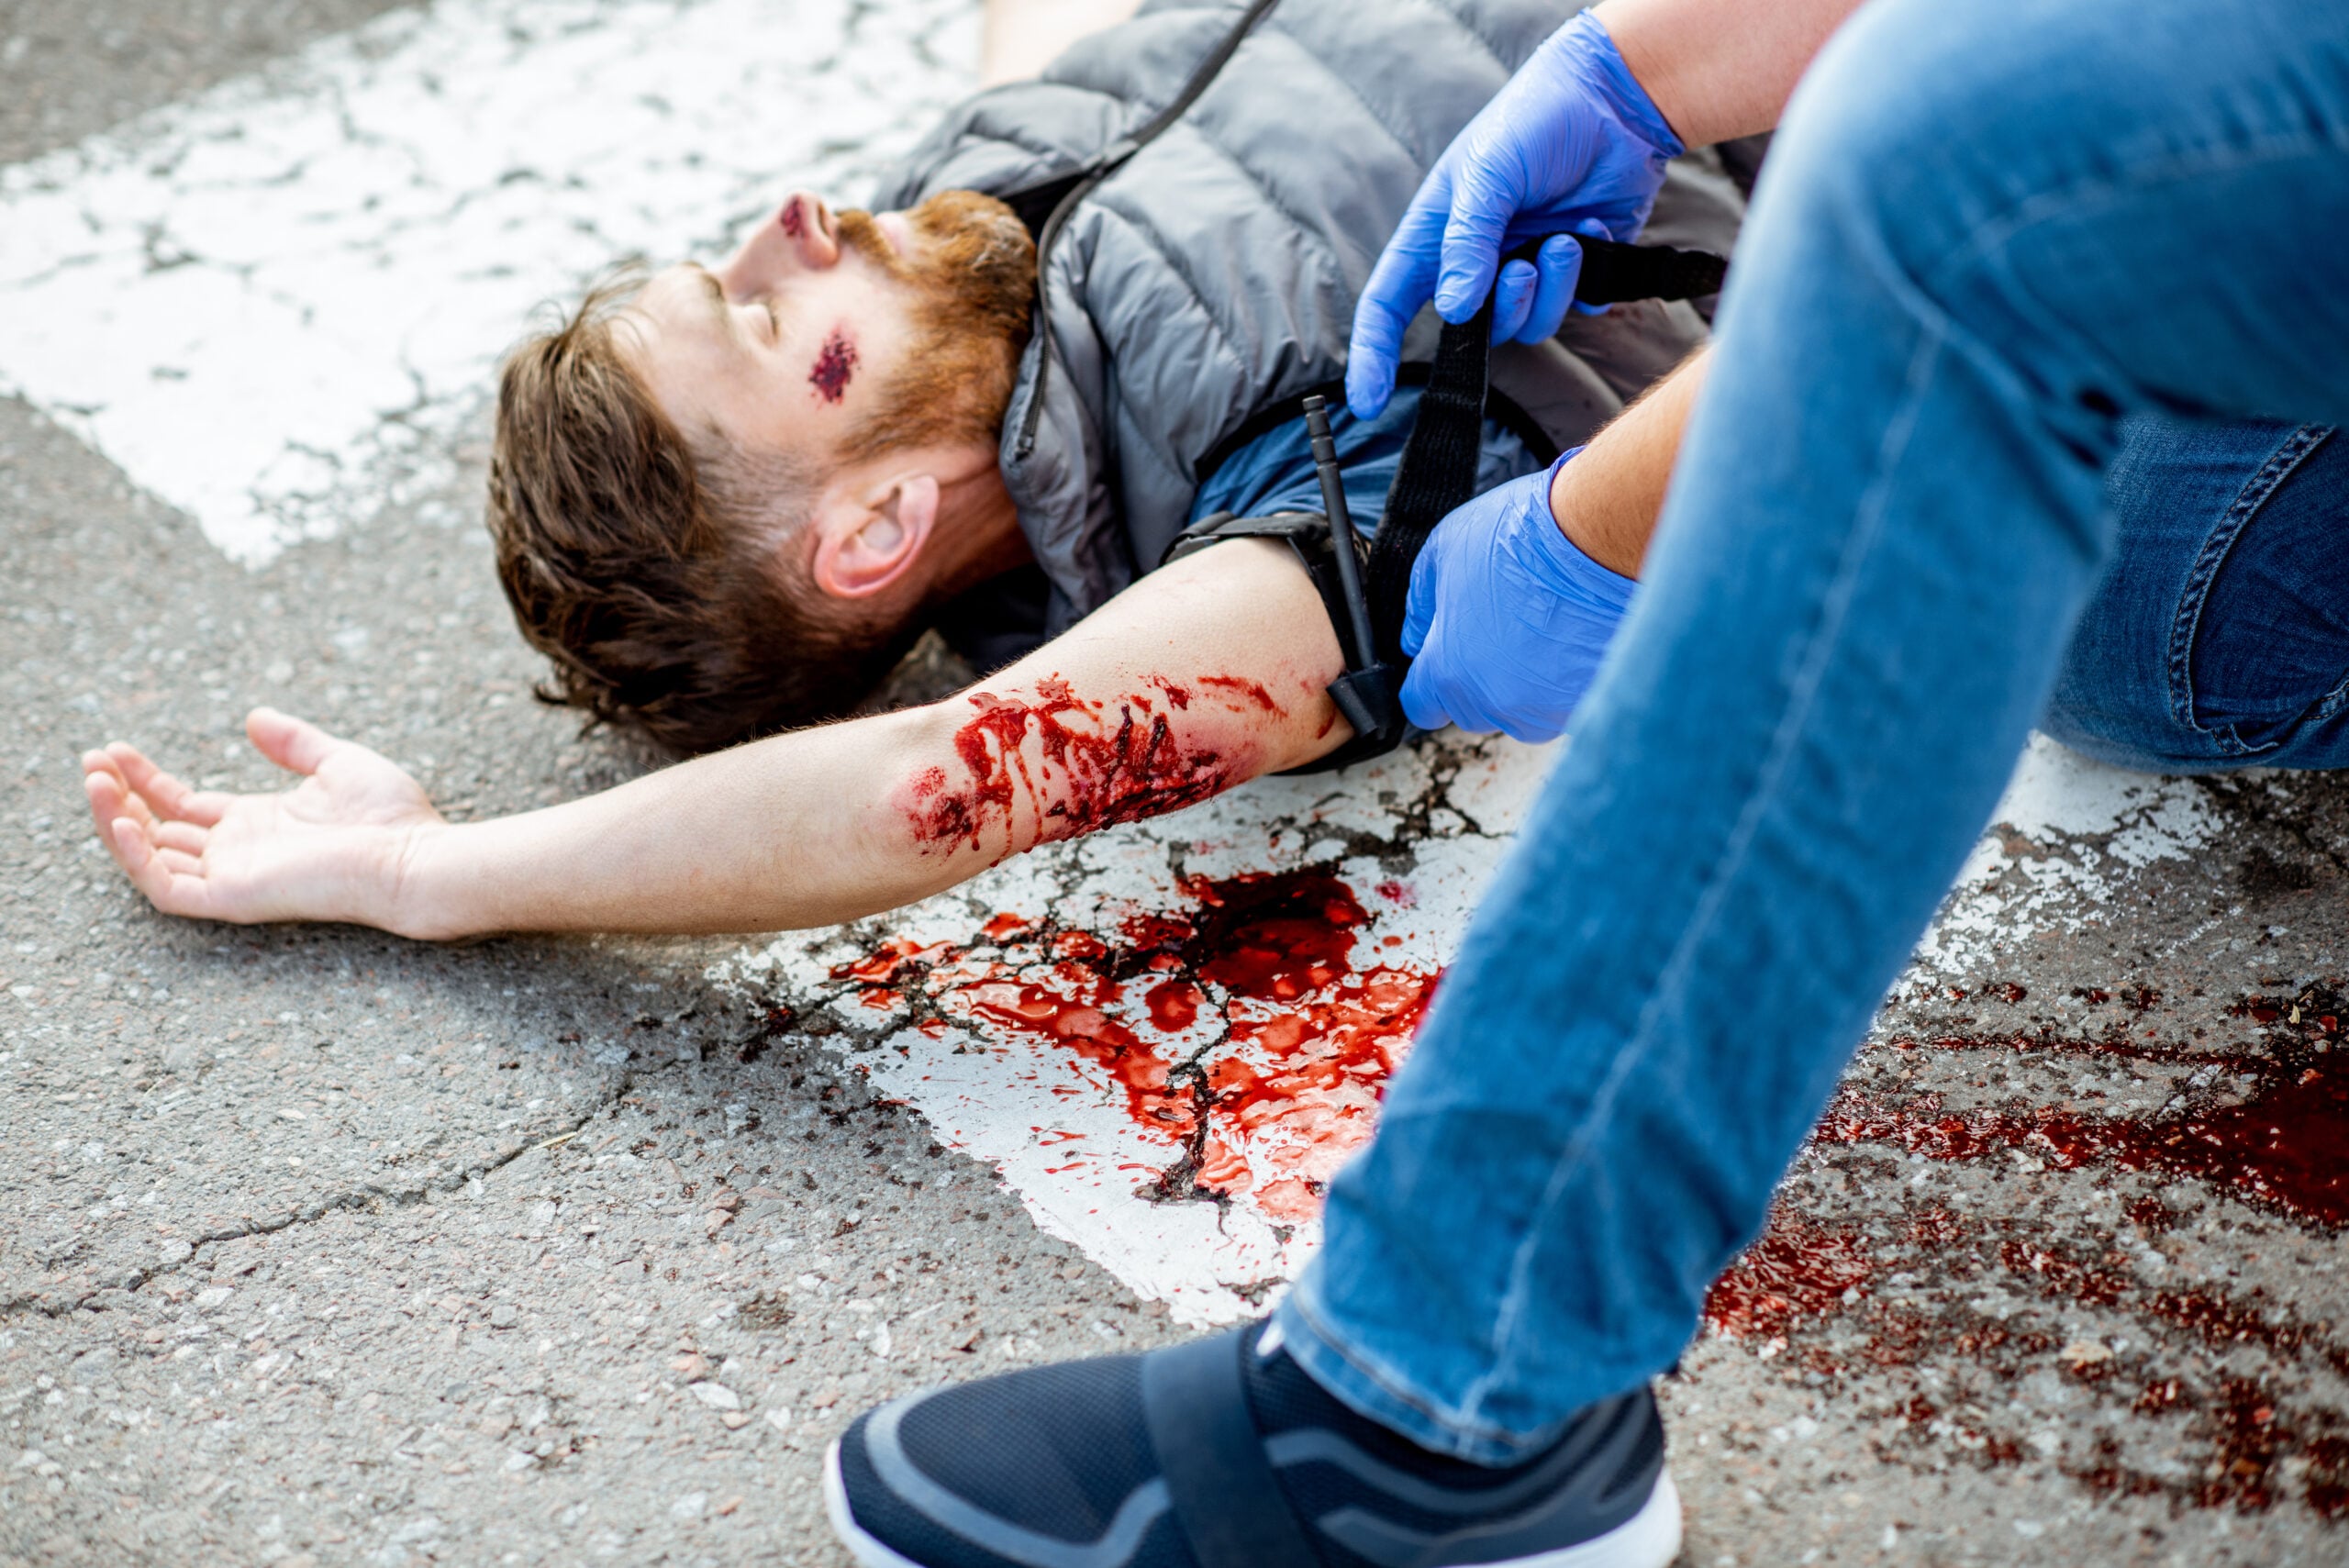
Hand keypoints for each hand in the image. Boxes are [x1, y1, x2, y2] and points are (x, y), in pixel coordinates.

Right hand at [83, 708, 448, 935]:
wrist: (415, 855)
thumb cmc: (391, 817)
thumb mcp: (337, 762)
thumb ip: (294, 743)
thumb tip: (252, 718)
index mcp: (258, 824)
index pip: (183, 806)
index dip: (146, 779)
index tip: (116, 748)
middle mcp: (239, 853)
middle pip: (158, 829)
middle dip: (119, 795)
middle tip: (92, 761)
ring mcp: (234, 877)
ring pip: (152, 858)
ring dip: (115, 821)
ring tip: (92, 780)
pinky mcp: (236, 898)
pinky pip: (169, 888)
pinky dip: (137, 859)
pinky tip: (119, 819)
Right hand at [1348, 10, 1682, 415]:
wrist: (1616, 99)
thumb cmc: (1536, 121)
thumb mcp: (1487, 174)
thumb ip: (1468, 243)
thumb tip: (1455, 310)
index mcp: (1435, 233)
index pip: (1390, 304)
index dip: (1373, 353)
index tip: (1368, 402)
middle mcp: (1477, 259)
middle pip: (1471, 327)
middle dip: (1502, 307)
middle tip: (1523, 266)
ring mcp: (1527, 267)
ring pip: (1528, 325)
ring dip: (1548, 291)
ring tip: (1566, 241)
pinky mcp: (1578, 271)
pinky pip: (1575, 309)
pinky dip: (1587, 282)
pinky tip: (1593, 231)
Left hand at [1398, 453, 1635, 742]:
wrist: (1601, 541)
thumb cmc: (1520, 541)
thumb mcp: (1443, 552)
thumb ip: (1421, 604)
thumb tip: (1415, 636)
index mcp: (1449, 673)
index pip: (1422, 705)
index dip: (1428, 684)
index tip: (1441, 662)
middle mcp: (1495, 704)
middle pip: (1473, 710)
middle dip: (1478, 679)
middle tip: (1502, 628)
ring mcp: (1546, 710)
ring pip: (1523, 711)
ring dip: (1526, 683)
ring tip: (1544, 628)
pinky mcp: (1589, 702)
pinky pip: (1564, 703)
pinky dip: (1565, 678)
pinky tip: (1573, 635)